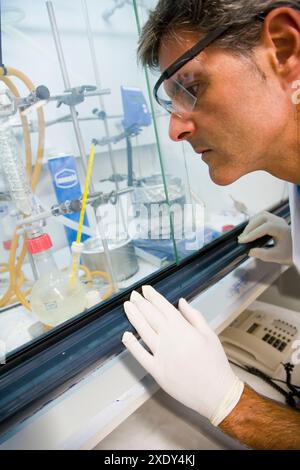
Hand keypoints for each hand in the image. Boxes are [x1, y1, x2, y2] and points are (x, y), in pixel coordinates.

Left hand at [122, 286, 243, 425]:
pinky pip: (140, 355)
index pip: (164, 307)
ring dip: (134, 317)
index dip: (153, 296)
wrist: (216, 392)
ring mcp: (161, 355)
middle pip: (151, 316)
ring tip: (127, 306)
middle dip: (141, 303)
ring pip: (143, 331)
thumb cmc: (215, 363)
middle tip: (133, 294)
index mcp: (183, 329)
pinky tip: (126, 335)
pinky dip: (131, 345)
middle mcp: (169, 339)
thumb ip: (193, 316)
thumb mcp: (209, 334)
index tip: (146, 289)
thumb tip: (180, 302)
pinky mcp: (156, 371)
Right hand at [238, 211, 292, 265]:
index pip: (265, 227)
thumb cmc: (289, 253)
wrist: (296, 250)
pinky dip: (255, 222)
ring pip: (261, 215)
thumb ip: (262, 254)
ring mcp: (277, 219)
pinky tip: (251, 230)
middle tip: (242, 238)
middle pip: (261, 218)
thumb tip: (249, 250)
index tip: (243, 241)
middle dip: (250, 227)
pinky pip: (262, 217)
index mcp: (282, 229)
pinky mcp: (274, 221)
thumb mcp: (276, 257)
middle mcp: (280, 221)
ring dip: (252, 223)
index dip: (252, 234)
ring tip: (246, 234)